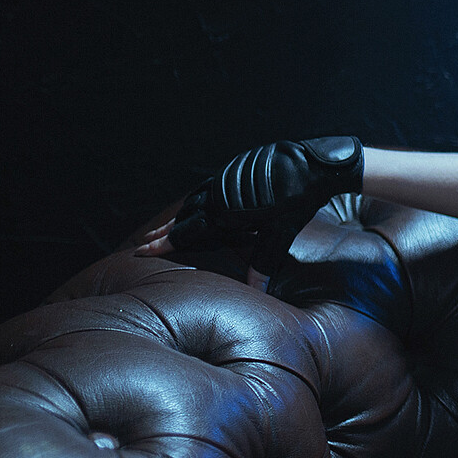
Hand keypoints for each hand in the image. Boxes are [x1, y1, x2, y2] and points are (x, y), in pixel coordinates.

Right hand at [133, 136, 363, 274]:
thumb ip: (263, 263)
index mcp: (224, 212)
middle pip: (184, 215)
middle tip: (145, 241)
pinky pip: (209, 187)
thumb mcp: (279, 236)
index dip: (163, 243)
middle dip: (164, 230)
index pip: (185, 232)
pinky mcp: (236, 168)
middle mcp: (219, 193)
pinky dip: (197, 199)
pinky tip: (198, 203)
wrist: (315, 165)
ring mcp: (226, 178)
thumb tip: (256, 292)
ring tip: (167, 224)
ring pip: (195, 199)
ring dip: (180, 213)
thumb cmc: (298, 202)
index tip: (141, 250)